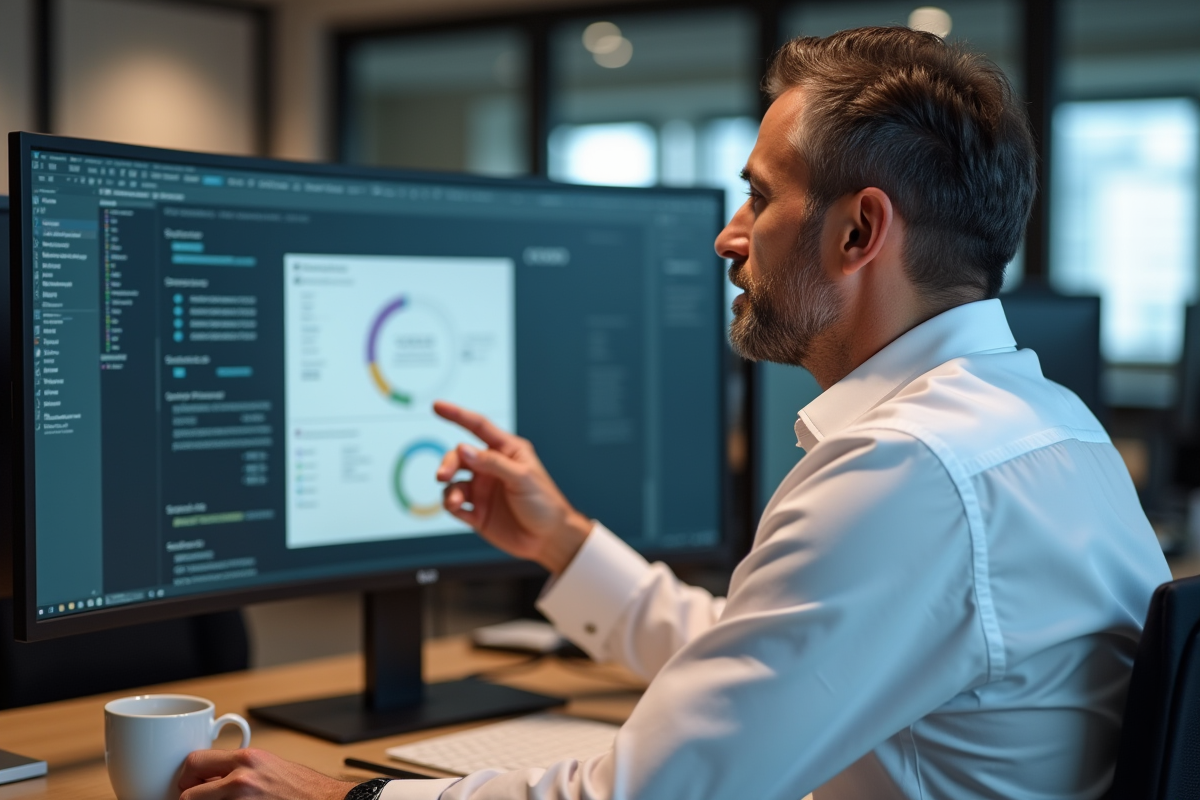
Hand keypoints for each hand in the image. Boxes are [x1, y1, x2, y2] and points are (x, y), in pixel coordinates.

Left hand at [178, 748, 352, 799]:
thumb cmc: (302, 787)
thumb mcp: (268, 765)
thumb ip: (238, 767)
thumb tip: (212, 776)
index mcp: (246, 759)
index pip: (194, 762)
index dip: (187, 777)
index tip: (191, 784)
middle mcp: (240, 780)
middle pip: (187, 794)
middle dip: (189, 798)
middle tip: (197, 799)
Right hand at [434, 400, 590, 574]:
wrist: (549, 539)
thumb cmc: (544, 503)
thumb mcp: (522, 478)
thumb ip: (492, 462)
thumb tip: (462, 448)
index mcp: (506, 452)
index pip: (478, 427)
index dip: (457, 415)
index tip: (437, 406)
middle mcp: (491, 468)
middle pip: (459, 456)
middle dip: (448, 463)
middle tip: (442, 475)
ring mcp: (482, 490)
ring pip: (453, 481)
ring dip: (449, 489)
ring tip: (454, 502)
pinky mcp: (477, 512)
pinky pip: (454, 504)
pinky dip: (451, 505)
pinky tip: (458, 509)